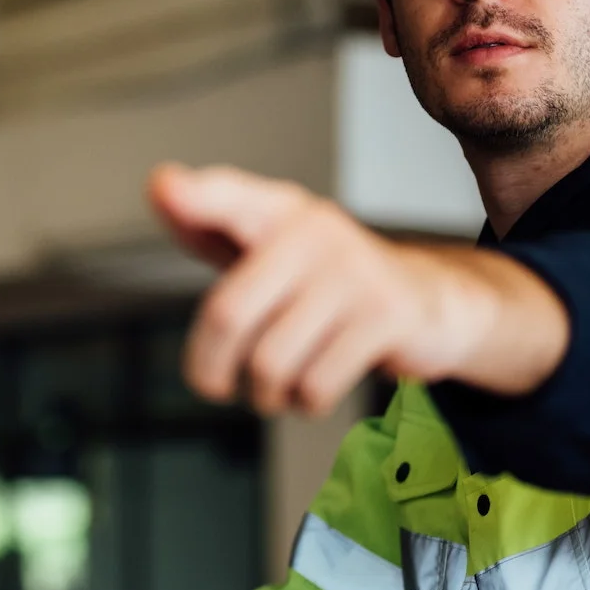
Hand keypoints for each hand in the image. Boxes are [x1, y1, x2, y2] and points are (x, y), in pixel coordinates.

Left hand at [148, 163, 569, 415]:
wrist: (430, 303)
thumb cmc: (329, 281)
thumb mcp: (270, 249)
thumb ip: (211, 226)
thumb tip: (160, 186)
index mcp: (279, 211)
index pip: (229, 198)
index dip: (196, 197)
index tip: (164, 187)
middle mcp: (316, 233)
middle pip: (231, 315)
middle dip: (211, 368)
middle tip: (214, 386)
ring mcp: (354, 274)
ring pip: (271, 362)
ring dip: (266, 394)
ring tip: (277, 387)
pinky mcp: (385, 317)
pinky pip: (315, 384)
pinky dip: (305, 402)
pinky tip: (314, 389)